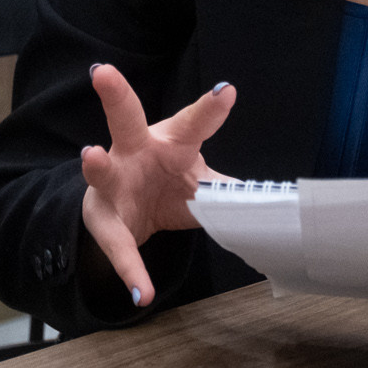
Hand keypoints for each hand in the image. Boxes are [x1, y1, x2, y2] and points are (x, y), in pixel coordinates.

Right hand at [80, 63, 235, 308]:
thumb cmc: (165, 184)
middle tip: (103, 74)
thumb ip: (229, 188)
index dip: (210, 108)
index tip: (226, 91)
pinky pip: (118, 246)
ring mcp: (112, 182)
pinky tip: (142, 293)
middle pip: (125, 119)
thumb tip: (276, 201)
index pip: (194, 122)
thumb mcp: (199, 183)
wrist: (124, 215)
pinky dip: (132, 271)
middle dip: (115, 96)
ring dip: (96, 164)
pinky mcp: (105, 220)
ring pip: (102, 169)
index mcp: (171, 141)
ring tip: (90, 155)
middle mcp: (135, 151)